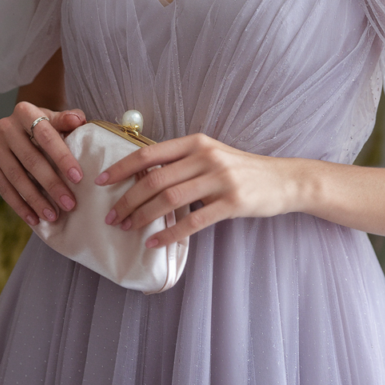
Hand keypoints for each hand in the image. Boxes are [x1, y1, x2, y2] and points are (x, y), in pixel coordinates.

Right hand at [0, 101, 86, 225]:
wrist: (22, 128)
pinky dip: (19, 205)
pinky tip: (33, 218)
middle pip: (31, 160)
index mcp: (25, 111)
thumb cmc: (46, 127)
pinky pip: (3, 188)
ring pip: (16, 177)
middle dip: (52, 184)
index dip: (62, 157)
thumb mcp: (57, 119)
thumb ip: (68, 119)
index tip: (78, 178)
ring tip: (53, 216)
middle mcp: (5, 127)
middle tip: (69, 204)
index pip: (46, 136)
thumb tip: (78, 120)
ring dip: (36, 200)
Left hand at [94, 132, 301, 247]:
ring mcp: (220, 179)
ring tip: (127, 228)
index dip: (122, 168)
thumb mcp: (212, 155)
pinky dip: (169, 233)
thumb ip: (182, 161)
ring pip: (170, 200)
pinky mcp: (232, 203)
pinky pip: (193, 222)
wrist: (283, 180)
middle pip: (155, 179)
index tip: (101, 182)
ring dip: (143, 216)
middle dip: (127, 200)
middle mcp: (206, 157)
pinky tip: (154, 242)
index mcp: (197, 142)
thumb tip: (142, 176)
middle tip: (111, 216)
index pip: (150, 153)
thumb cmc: (241, 169)